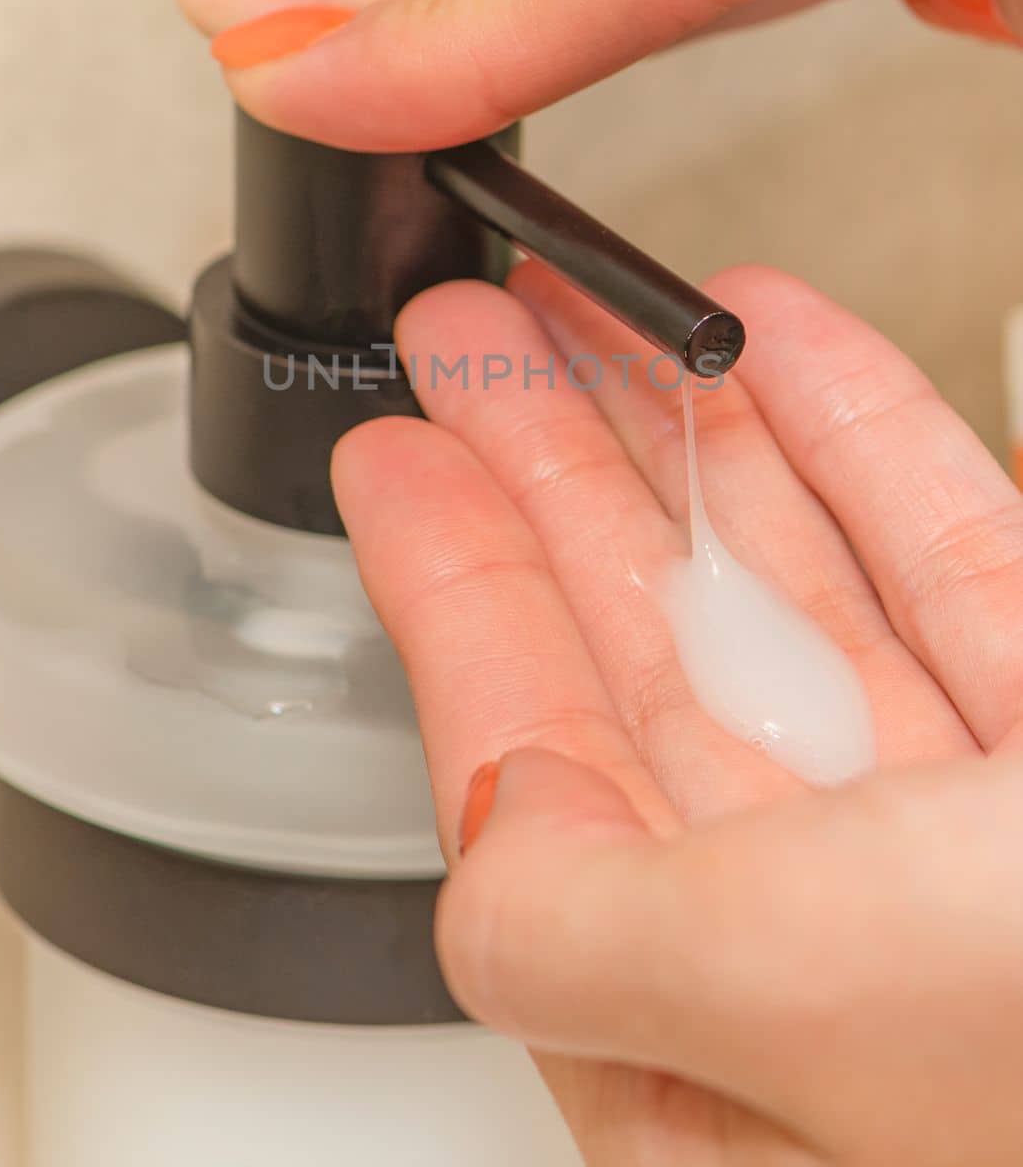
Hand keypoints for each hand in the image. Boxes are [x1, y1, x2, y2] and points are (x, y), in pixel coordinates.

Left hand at [330, 262, 1022, 1165]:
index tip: (393, 461)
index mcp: (733, 1040)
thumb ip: (584, 936)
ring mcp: (973, 830)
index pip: (539, 777)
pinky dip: (871, 438)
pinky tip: (787, 351)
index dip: (455, 599)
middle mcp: (844, 935)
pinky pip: (953, 556)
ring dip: (693, 435)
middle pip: (650, 652)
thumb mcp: (805, 1006)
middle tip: (469, 346)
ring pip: (794, 587)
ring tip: (595, 316)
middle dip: (552, 477)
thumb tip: (490, 837)